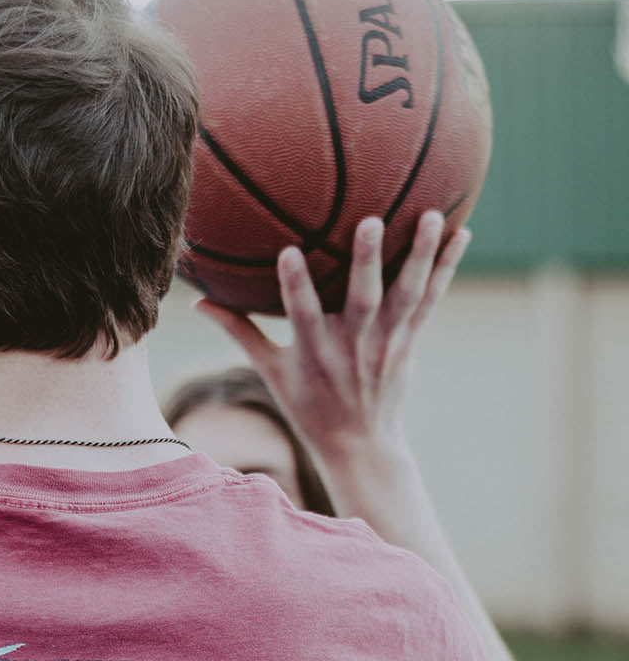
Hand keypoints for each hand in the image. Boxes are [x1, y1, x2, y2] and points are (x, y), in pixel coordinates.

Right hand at [196, 211, 469, 463]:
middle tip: (372, 221)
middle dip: (367, 262)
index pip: (302, 316)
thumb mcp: (270, 372)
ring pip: (405, 296)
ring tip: (434, 215)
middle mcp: (352, 348)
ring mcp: (385, 345)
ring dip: (420, 256)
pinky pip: (430, 300)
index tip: (288, 251)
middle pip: (363, 301)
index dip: (295, 286)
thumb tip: (197, 300)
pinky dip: (446, 268)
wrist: (360, 445)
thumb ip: (239, 331)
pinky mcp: (408, 342)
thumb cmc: (309, 406)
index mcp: (314, 354)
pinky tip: (462, 233)